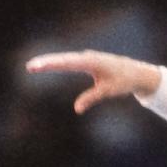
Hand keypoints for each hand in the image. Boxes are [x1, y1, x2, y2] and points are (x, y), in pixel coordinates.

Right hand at [25, 50, 160, 113]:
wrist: (137, 73)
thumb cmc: (123, 81)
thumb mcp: (108, 90)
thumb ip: (92, 98)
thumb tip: (77, 109)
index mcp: (92, 62)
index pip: (68, 63)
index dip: (52, 65)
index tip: (37, 66)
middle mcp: (88, 57)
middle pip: (63, 59)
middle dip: (47, 62)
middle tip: (29, 66)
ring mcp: (87, 58)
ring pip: (66, 59)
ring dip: (50, 62)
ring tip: (34, 66)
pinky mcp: (88, 61)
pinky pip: (71, 62)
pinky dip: (58, 63)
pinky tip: (47, 65)